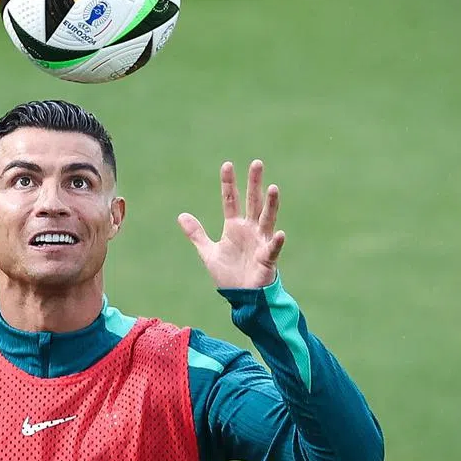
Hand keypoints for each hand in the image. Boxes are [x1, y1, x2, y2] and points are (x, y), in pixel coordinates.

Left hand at [178, 159, 285, 288]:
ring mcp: (260, 242)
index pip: (230, 200)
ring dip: (270, 204)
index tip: (227, 165)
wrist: (243, 298)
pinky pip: (272, 249)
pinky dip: (275, 242)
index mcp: (234, 227)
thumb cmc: (229, 274)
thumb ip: (196, 234)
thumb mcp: (208, 252)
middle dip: (254, 183)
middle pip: (252, 202)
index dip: (228, 183)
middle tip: (256, 163)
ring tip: (272, 188)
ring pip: (266, 219)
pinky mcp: (267, 259)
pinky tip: (279, 233)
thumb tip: (181, 215)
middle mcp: (249, 230)